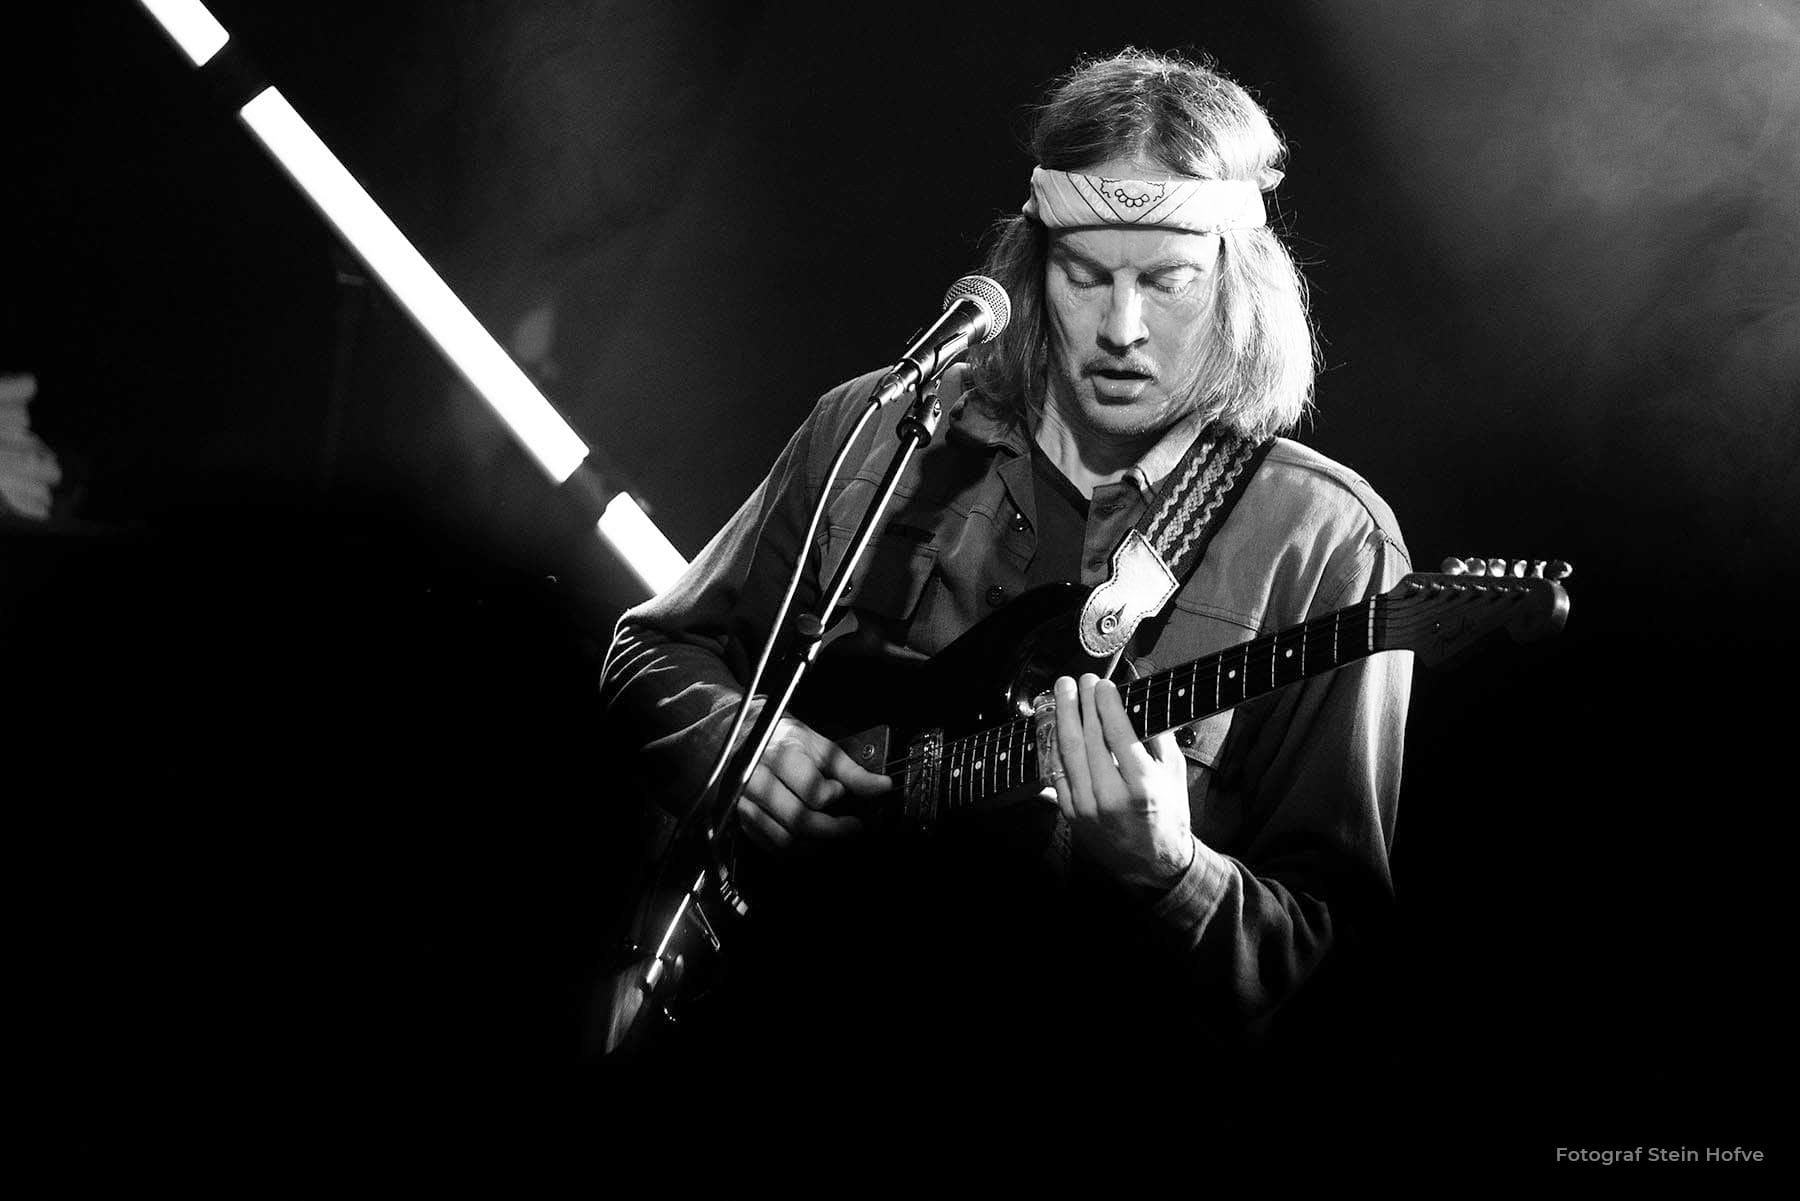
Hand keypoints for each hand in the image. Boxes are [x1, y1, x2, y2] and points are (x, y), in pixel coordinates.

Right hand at [735, 716, 889, 853]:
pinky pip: (770, 844)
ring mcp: (746, 801)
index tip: (840, 790)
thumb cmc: (785, 740)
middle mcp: (758, 780)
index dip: (833, 795)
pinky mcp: (742, 818)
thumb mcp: (821, 746)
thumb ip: (851, 770)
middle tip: (851, 827)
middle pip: (799, 820)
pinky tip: (809, 838)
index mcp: (781, 756)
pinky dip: (794, 848)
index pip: (812, 792)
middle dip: (832, 829)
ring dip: (814, 842)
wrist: (747, 737)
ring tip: (831, 832)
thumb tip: (881, 786)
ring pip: (784, 838)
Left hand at [1047, 673, 1194, 890]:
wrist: (1153, 864)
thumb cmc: (1167, 815)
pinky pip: (1056, 773)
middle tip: (1079, 680)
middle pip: (1088, 738)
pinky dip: (1054, 746)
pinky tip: (1054, 726)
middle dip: (1081, 703)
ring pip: (1067, 753)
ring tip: (1063, 694)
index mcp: (1142, 785)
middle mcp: (1111, 797)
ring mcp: (1086, 807)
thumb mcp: (1173, 773)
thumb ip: (1156, 733)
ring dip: (1062, 717)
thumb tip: (1140, 697)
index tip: (1102, 684)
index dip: (1106, 703)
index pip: (1118, 733)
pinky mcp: (1071, 814)